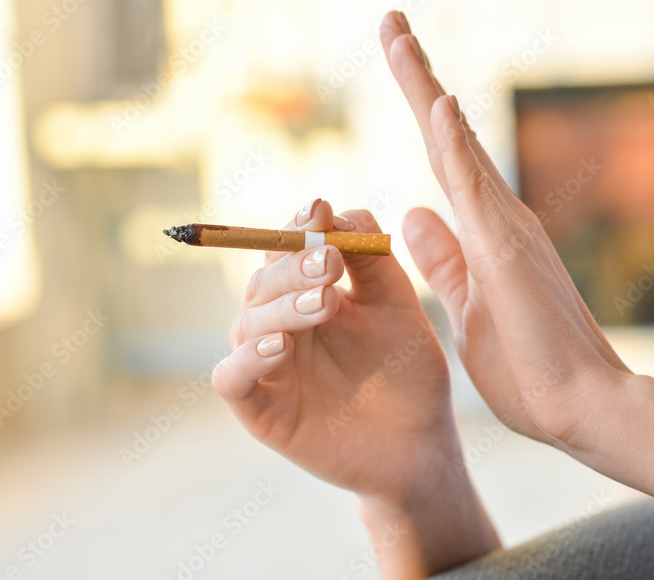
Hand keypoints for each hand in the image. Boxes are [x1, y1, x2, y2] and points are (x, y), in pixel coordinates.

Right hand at [213, 199, 455, 502]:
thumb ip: (373, 262)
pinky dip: (248, 360)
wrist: (421, 444)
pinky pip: (232, 379)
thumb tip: (341, 210)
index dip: (297, 227)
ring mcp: (266, 367)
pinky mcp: (260, 411)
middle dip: (294, 266)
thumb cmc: (407, 373)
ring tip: (324, 303)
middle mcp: (280, 324)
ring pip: (248, 323)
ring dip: (282, 307)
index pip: (288, 250)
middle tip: (330, 262)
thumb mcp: (397, 308)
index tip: (319, 210)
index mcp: (309, 293)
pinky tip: (280, 347)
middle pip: (265, 281)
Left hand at [380, 11, 633, 450]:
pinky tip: (436, 102)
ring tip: (397, 36)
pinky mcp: (508, 253)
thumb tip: (410, 213)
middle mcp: (499, 218)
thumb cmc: (531, 369)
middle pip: (449, 136)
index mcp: (486, 233)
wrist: (585, 409)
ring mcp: (506, 230)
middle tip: (390, 23)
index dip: (422, 110)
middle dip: (418, 78)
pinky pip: (475, 190)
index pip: (445, 158)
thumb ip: (443, 260)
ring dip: (425, 89)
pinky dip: (455, 143)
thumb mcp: (468, 306)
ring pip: (457, 147)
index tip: (402, 64)